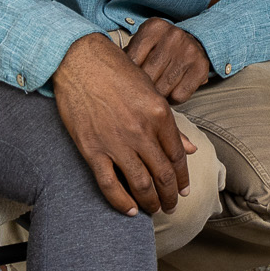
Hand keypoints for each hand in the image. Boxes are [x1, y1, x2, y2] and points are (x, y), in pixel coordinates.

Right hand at [50, 33, 198, 216]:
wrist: (79, 60)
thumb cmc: (115, 70)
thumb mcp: (150, 90)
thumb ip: (170, 123)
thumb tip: (190, 148)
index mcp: (159, 114)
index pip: (178, 157)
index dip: (183, 178)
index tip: (184, 190)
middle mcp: (141, 132)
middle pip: (163, 175)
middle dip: (170, 196)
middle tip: (171, 205)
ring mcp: (116, 142)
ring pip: (141, 184)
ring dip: (151, 203)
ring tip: (154, 210)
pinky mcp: (92, 149)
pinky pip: (110, 185)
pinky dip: (122, 202)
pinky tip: (130, 211)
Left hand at [125, 17, 212, 103]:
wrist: (195, 42)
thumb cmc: (161, 48)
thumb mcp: (144, 44)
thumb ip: (128, 58)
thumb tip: (111, 80)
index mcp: (153, 27)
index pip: (131, 61)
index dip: (128, 77)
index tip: (128, 84)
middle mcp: (173, 36)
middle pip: (147, 75)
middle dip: (142, 90)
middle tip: (140, 94)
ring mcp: (188, 51)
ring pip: (163, 88)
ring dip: (157, 97)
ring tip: (156, 93)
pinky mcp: (201, 67)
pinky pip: (179, 95)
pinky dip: (173, 100)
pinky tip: (171, 91)